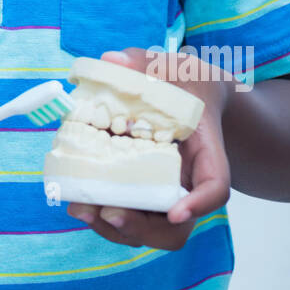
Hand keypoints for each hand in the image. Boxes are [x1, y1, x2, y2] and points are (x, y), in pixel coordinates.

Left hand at [67, 47, 231, 249]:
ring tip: (81, 208)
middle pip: (177, 226)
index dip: (200, 203)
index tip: (176, 212)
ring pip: (149, 230)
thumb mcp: (174, 66)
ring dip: (115, 228)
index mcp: (206, 151)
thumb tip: (110, 60)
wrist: (193, 99)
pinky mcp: (140, 193)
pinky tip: (75, 197)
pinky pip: (127, 214)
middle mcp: (188, 182)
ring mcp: (163, 192)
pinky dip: (103, 214)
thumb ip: (144, 61)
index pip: (215, 185)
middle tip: (108, 211)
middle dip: (142, 227)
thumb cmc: (187, 83)